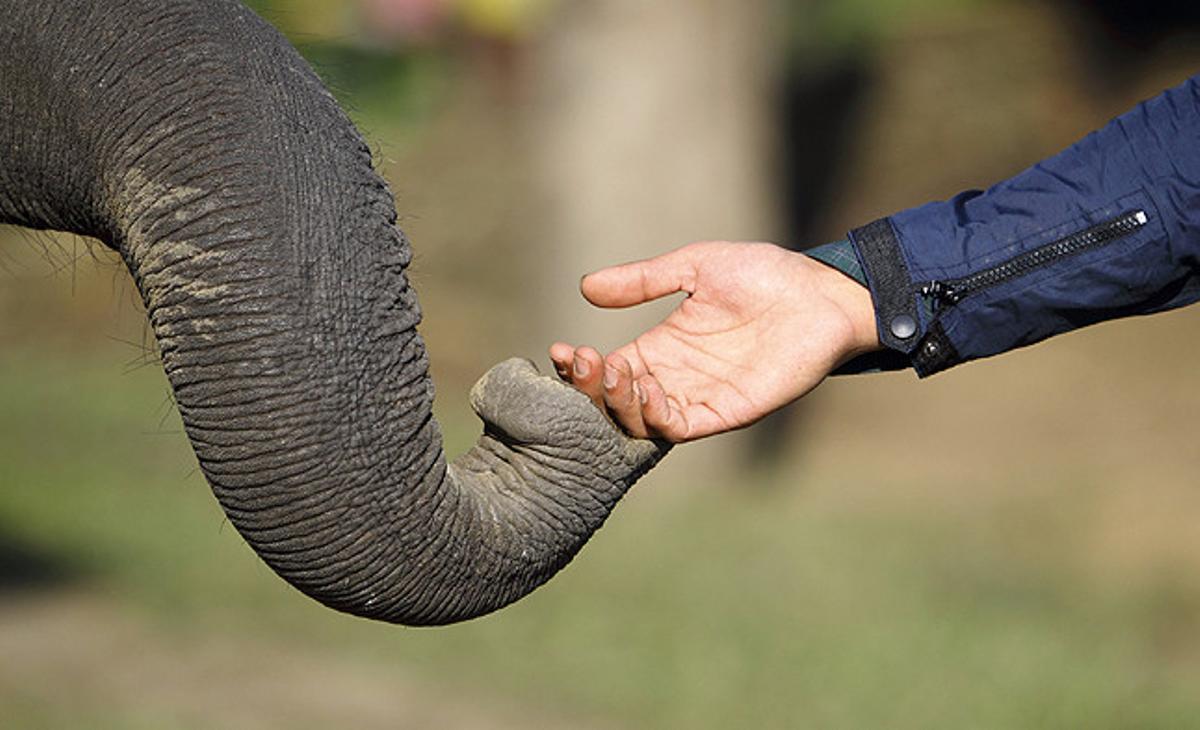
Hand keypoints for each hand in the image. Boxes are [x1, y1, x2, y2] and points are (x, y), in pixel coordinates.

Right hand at [550, 241, 879, 441]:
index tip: (559, 349)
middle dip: (589, 388)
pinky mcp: (727, 412)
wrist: (820, 293)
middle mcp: (674, 378)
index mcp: (662, 347)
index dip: (578, 367)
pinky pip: (680, 428)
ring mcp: (699, 398)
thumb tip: (585, 287)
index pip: (606, 369)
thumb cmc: (763, 275)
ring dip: (618, 403)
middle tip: (582, 361)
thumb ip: (643, 281)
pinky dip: (657, 416)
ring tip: (613, 373)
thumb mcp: (693, 267)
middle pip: (615, 401)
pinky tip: (650, 389)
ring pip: (640, 421)